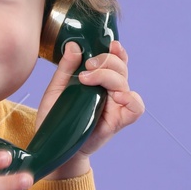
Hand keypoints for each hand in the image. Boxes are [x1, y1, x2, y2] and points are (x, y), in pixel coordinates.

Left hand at [35, 38, 143, 177]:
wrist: (54, 145)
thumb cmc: (56, 118)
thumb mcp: (56, 89)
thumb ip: (66, 68)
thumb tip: (73, 45)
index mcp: (98, 81)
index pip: (115, 61)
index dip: (116, 52)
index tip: (109, 44)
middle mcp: (109, 91)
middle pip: (120, 68)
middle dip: (106, 61)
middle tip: (87, 67)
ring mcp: (115, 106)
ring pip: (125, 83)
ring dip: (110, 76)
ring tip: (88, 80)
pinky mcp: (118, 121)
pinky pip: (136, 108)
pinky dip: (131, 99)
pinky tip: (117, 96)